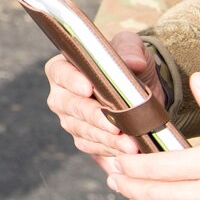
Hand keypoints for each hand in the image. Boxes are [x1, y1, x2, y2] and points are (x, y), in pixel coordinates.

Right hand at [44, 30, 163, 159]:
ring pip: (83, 130)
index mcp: (64, 67)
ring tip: (131, 144)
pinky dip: (111, 149)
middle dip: (95, 117)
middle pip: (70, 106)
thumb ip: (130, 49)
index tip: (88, 88)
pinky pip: (93, 147)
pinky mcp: (83, 138)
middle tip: (116, 126)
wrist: (140, 92)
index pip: (60, 72)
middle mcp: (61, 95)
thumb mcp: (132, 48)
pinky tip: (128, 151)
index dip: (72, 80)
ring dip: (107, 139)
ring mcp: (70, 119)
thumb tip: (133, 62)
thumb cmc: (128, 64)